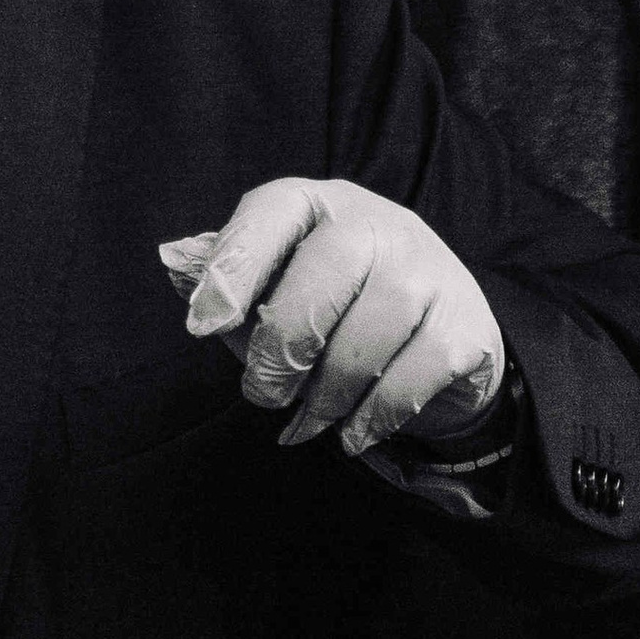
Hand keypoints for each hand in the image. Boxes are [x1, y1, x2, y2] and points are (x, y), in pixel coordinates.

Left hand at [160, 178, 505, 456]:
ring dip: (324, 397)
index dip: (233, 265)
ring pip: (365, 340)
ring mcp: (431, 272)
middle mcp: (380, 225)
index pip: (273, 211)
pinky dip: (370, 419)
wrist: (445, 338)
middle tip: (263, 394)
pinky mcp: (467, 327)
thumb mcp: (276, 284)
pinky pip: (409, 380)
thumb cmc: (337, 308)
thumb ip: (225, 274)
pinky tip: (351, 433)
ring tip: (307, 420)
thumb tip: (172, 260)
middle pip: (323, 278)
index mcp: (320, 205)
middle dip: (280, 349)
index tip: (202, 323)